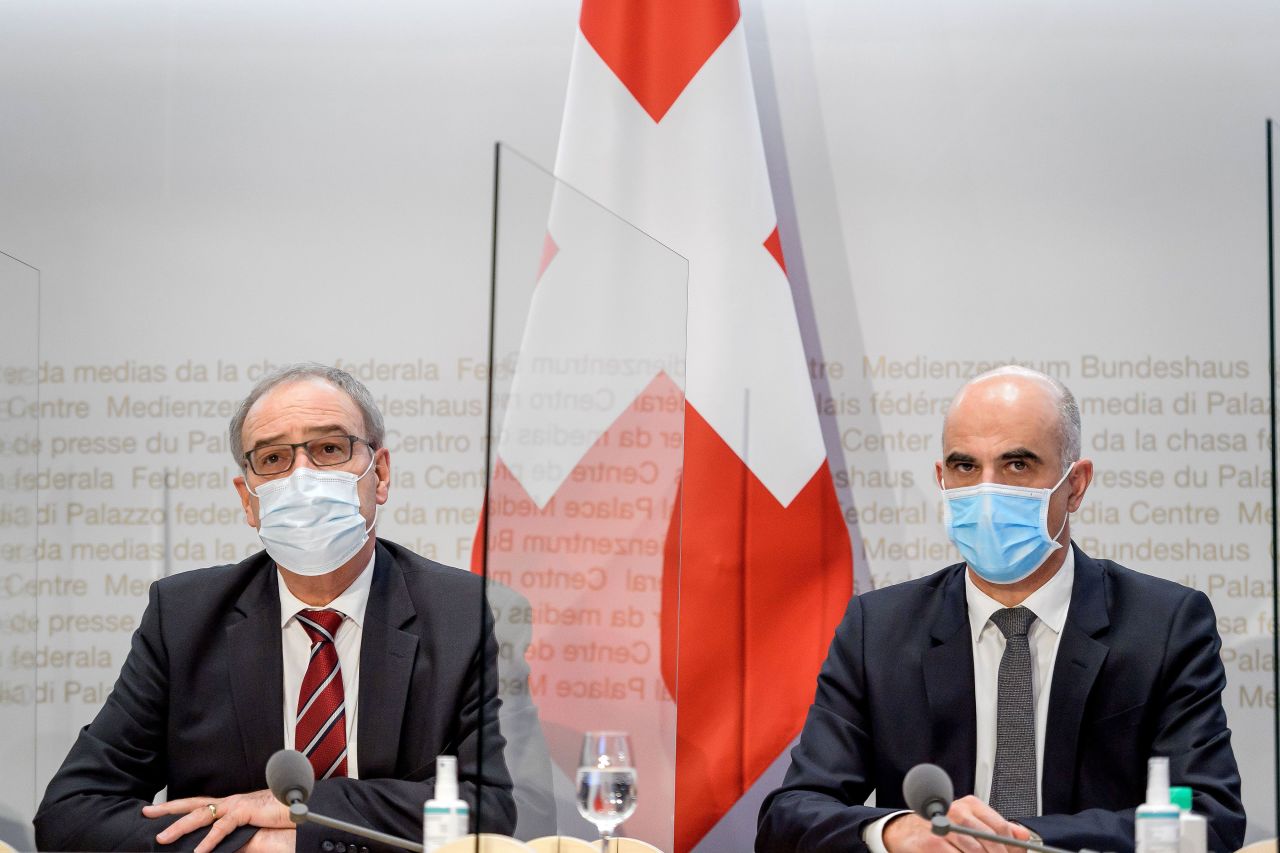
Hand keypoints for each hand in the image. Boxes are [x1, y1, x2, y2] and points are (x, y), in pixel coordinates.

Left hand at [142, 789, 292, 852]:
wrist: (297, 807)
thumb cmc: (277, 816)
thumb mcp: (249, 827)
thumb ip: (231, 836)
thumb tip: (219, 846)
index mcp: (228, 806)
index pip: (197, 805)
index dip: (176, 808)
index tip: (157, 811)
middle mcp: (228, 803)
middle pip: (192, 804)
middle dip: (168, 808)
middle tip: (146, 813)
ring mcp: (235, 806)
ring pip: (201, 815)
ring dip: (180, 826)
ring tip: (162, 837)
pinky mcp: (245, 812)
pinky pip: (222, 828)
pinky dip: (208, 841)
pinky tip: (198, 852)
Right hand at [883, 796, 1032, 852]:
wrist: (906, 833)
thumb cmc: (941, 828)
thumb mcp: (970, 823)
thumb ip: (997, 828)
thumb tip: (1022, 836)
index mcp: (970, 805)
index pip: (1000, 827)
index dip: (1012, 848)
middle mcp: (956, 812)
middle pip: (989, 841)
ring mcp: (943, 827)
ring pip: (975, 851)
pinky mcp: (931, 843)